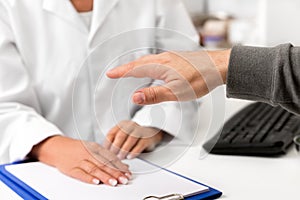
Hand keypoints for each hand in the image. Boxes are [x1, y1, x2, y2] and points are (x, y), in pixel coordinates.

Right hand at [29, 135, 130, 185]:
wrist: (57, 147)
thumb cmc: (77, 149)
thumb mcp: (93, 149)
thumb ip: (108, 157)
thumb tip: (123, 165)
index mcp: (95, 148)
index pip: (110, 157)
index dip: (119, 165)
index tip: (127, 172)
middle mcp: (88, 154)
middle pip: (103, 164)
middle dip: (115, 172)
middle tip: (124, 179)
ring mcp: (79, 161)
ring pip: (94, 169)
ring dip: (104, 176)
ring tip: (113, 182)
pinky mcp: (71, 169)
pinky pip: (81, 174)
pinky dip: (89, 178)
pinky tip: (96, 182)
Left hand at [104, 120, 163, 159]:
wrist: (151, 135)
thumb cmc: (134, 138)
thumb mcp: (123, 138)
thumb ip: (114, 143)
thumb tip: (104, 154)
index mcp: (121, 125)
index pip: (111, 133)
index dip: (107, 145)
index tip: (105, 153)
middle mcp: (130, 126)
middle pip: (121, 135)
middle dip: (116, 147)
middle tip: (113, 156)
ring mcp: (140, 131)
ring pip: (131, 139)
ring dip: (124, 150)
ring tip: (121, 157)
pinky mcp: (147, 138)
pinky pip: (140, 145)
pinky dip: (134, 152)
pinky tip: (130, 157)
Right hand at [106, 50, 230, 103]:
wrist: (219, 67)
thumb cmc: (201, 79)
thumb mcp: (176, 92)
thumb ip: (154, 95)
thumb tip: (135, 96)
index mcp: (161, 67)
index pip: (135, 69)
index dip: (121, 72)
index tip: (110, 74)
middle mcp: (164, 59)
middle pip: (139, 63)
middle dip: (126, 68)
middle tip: (115, 72)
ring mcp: (171, 57)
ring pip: (148, 60)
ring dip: (136, 65)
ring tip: (130, 70)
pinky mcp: (178, 58)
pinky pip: (157, 59)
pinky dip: (148, 64)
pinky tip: (153, 68)